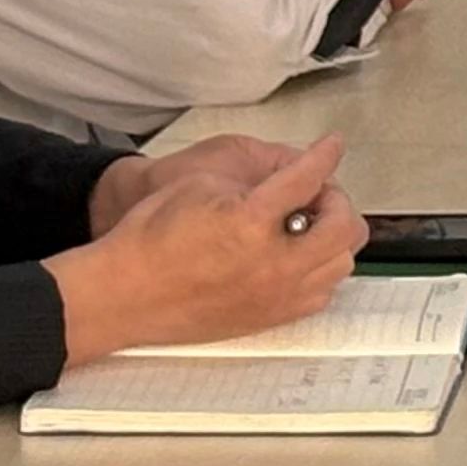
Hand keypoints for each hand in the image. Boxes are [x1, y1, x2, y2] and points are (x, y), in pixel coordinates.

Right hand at [50, 134, 365, 363]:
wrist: (123, 294)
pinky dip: (320, 270)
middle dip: (336, 200)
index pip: (307, 178)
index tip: (332, 146)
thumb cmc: (150, 238)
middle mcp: (272, 263)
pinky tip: (297, 258)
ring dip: (333, 237)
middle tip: (315, 193)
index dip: (324, 155)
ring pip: (340, 264)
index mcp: (251, 221)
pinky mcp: (268, 319)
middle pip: (343, 226)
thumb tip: (290, 179)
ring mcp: (274, 296)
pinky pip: (320, 294)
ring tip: (308, 226)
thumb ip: (254, 179)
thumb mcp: (201, 184)